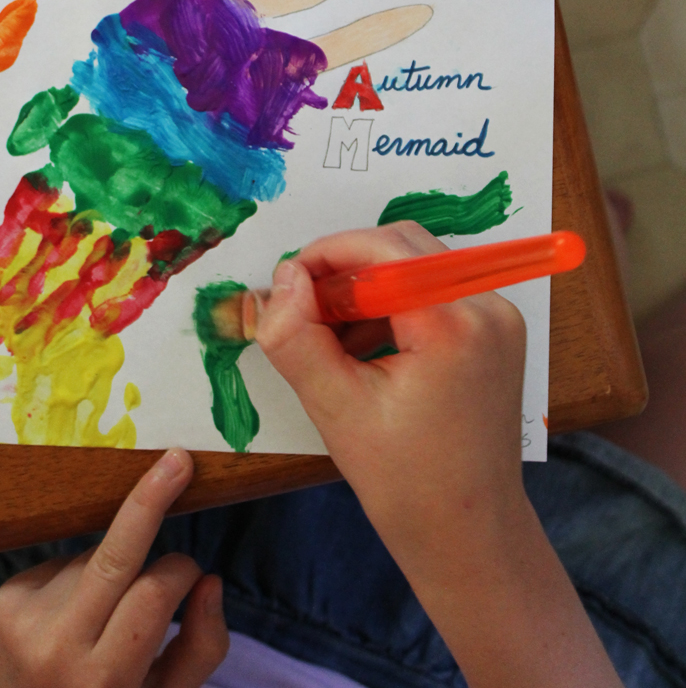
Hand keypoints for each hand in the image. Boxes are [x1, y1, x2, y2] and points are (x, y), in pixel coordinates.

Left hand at [0, 449, 227, 687]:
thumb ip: (199, 649)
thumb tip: (210, 581)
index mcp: (102, 680)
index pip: (154, 593)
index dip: (182, 573)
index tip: (194, 572)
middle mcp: (56, 648)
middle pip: (115, 554)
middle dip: (150, 501)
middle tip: (177, 460)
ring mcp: (23, 620)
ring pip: (94, 558)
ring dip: (111, 571)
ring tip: (96, 620)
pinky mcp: (3, 599)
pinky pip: (63, 563)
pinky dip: (77, 577)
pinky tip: (66, 615)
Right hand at [254, 222, 528, 581]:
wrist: (470, 536)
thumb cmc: (406, 484)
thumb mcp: (335, 408)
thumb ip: (296, 335)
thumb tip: (283, 277)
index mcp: (453, 322)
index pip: (382, 247)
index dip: (326, 256)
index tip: (286, 289)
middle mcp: (487, 307)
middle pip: (402, 246)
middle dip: (344, 270)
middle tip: (303, 312)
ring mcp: (498, 319)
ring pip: (416, 265)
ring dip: (366, 287)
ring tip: (331, 341)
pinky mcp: (495, 333)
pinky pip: (435, 290)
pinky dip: (393, 304)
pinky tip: (363, 349)